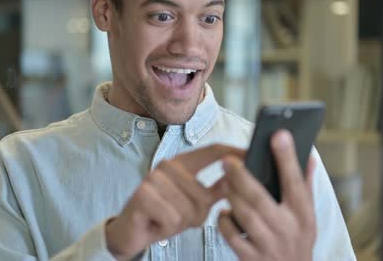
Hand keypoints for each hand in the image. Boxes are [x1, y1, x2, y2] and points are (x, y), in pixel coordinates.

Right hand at [105, 144, 244, 259]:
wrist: (130, 232)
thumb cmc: (164, 214)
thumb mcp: (195, 203)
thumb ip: (216, 189)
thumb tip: (241, 177)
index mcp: (181, 163)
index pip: (212, 151)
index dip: (233, 151)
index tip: (252, 153)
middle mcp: (167, 166)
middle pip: (204, 195)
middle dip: (196, 215)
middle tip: (178, 216)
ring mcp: (153, 179)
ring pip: (189, 209)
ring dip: (181, 222)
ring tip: (166, 219)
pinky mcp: (143, 195)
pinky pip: (173, 218)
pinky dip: (168, 227)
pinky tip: (157, 223)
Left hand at [218, 130, 316, 260]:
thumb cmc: (298, 239)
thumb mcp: (308, 216)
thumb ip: (306, 186)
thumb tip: (309, 156)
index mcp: (303, 213)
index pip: (295, 180)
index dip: (286, 157)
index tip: (278, 134)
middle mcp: (288, 229)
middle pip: (260, 198)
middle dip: (242, 177)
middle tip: (227, 160)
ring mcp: (269, 245)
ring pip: (245, 215)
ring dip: (232, 196)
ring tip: (224, 181)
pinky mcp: (252, 258)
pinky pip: (232, 236)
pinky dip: (225, 221)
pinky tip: (223, 211)